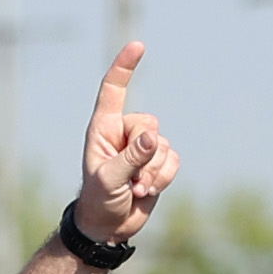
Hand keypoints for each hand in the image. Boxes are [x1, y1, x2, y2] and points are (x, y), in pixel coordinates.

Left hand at [69, 43, 177, 251]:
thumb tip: (154, 138)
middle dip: (145, 154)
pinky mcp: (158, 162)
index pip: (114, 90)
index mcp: (103, 128)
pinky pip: (174, 160)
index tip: (138, 46)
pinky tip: (147, 191)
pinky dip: (164, 178)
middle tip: (129, 180)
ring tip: (135, 189)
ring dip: (153, 173)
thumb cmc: (98, 201)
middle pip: (150, 124)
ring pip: (164, 146)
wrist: (108, 227)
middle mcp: (124, 132)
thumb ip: (130, 158)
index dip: (125, 67)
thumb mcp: (108, 180)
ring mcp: (143, 147)